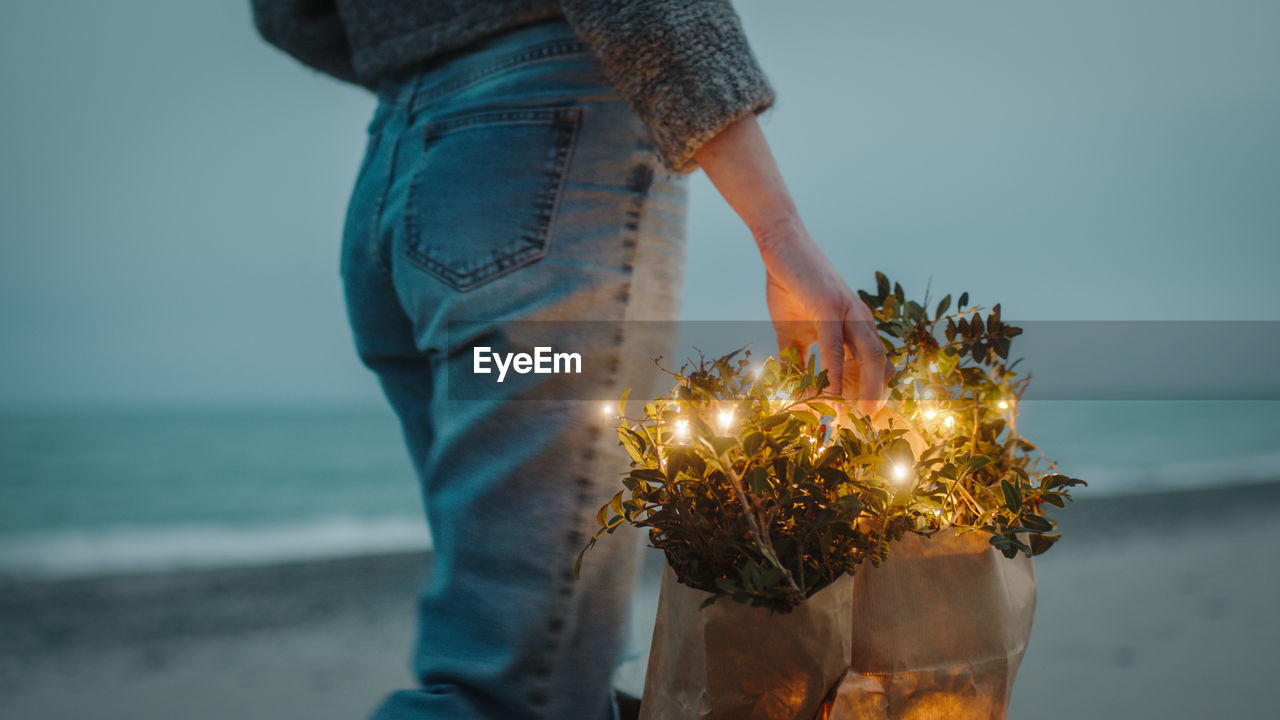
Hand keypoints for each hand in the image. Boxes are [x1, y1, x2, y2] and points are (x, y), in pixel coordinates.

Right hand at [755, 217, 892, 415]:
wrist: (781, 245)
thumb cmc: (790, 284)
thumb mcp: (792, 329)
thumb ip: (796, 358)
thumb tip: (792, 388)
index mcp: (855, 324)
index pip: (874, 362)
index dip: (872, 388)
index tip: (862, 415)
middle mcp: (860, 319)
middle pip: (881, 363)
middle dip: (878, 395)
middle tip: (868, 421)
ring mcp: (848, 312)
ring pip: (868, 357)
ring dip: (864, 389)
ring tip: (856, 415)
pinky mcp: (829, 305)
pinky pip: (836, 345)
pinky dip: (834, 370)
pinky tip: (829, 390)